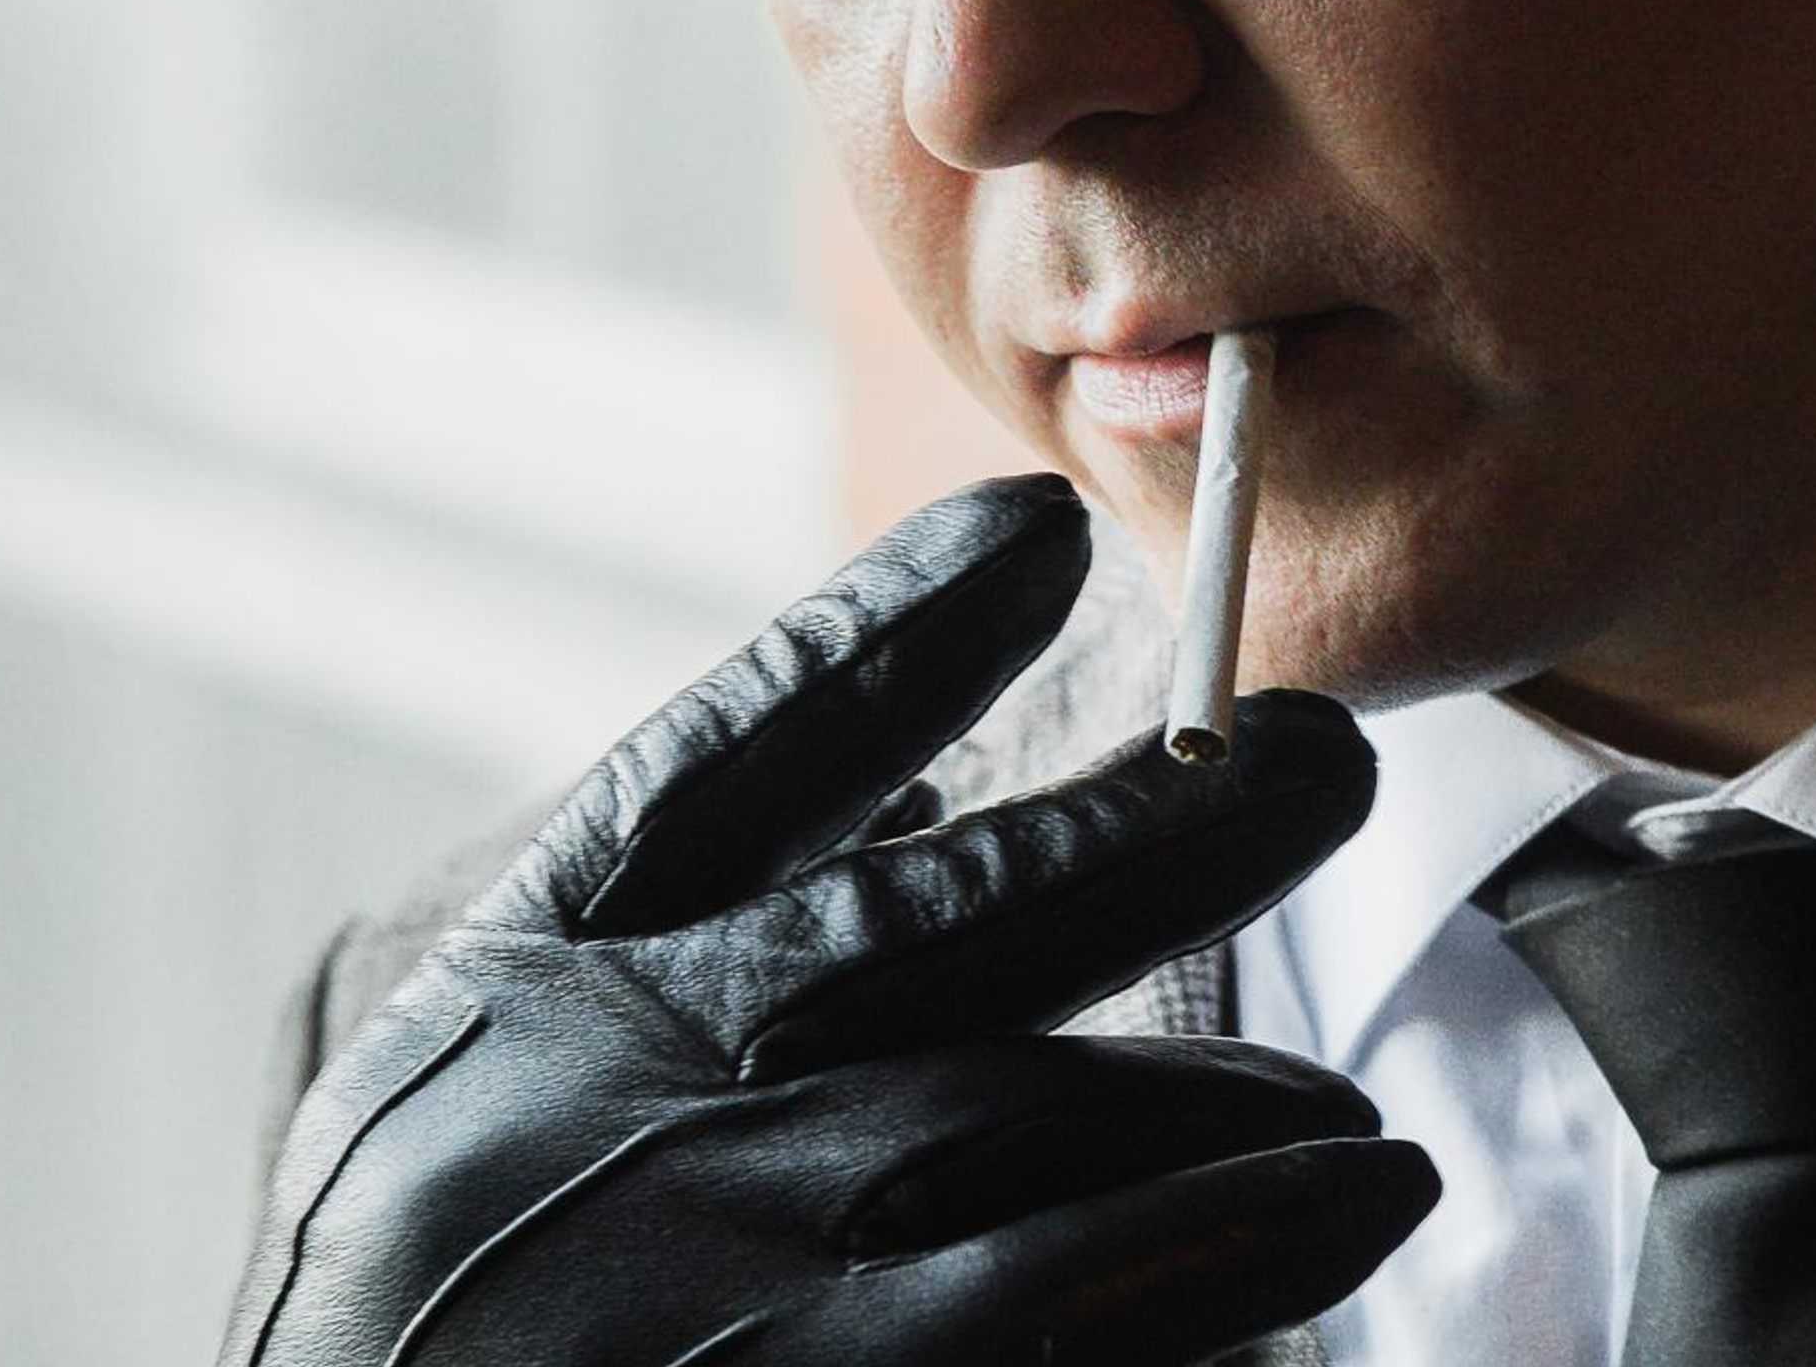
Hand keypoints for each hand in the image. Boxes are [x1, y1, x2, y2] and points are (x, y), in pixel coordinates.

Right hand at [220, 477, 1436, 1364]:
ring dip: (1236, 1081)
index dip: (895, 625)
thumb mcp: (489, 1073)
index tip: (1042, 524)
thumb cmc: (455, 1293)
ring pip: (1047, 1117)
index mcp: (543, 973)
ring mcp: (728, 1262)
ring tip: (1360, 1078)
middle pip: (943, 912)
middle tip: (1327, 750)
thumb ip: (680, 928)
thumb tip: (923, 796)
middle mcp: (632, 1094)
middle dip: (1162, 819)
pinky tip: (1358, 1189)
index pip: (739, 749)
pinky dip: (1244, 1239)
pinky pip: (1084, 1297)